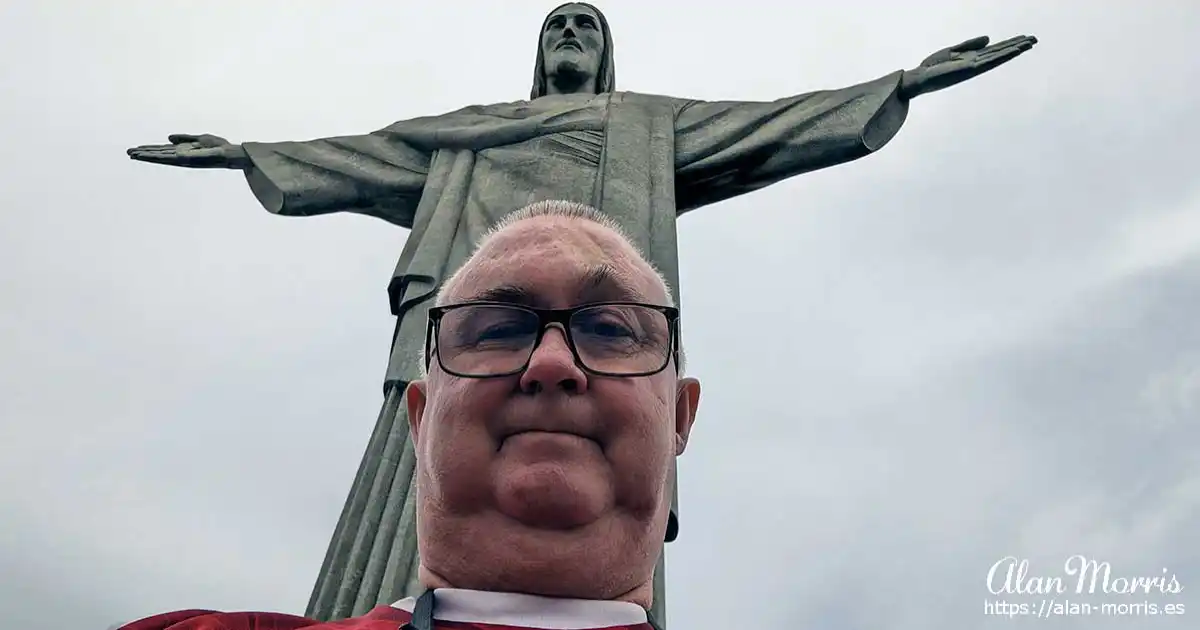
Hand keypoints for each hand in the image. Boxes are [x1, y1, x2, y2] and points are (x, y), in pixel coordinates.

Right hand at [126, 134, 247, 168]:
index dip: (150, 149)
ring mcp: (183, 158)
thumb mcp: (200, 138)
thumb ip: (184, 138)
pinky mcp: (186, 159)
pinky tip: (148, 155)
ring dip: (147, 156)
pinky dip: (158, 156)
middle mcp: (181, 156)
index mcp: (184, 150)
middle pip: (159, 154)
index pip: (163, 150)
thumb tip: (168, 138)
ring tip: (132, 154)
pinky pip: (169, 158)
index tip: (136, 149)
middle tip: (128, 153)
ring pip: (161, 157)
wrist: (231, 153)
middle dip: (144, 153)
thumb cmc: (219, 146)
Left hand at [900, 35, 1037, 98]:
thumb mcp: (952, 51)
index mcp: (972, 58)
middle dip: (1018, 46)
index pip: (995, 50)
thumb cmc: (933, 67)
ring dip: (1015, 50)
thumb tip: (989, 38)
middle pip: (1001, 52)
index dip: (1010, 43)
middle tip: (1035, 39)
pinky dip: (1003, 55)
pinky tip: (1013, 51)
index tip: (1024, 38)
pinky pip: (990, 61)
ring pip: (999, 56)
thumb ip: (970, 45)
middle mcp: (976, 63)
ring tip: (1030, 43)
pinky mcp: (970, 69)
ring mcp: (974, 67)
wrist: (919, 78)